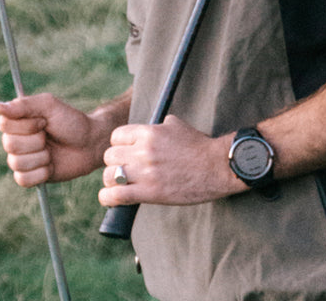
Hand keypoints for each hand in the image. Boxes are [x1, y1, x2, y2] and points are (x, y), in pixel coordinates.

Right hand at [0, 93, 113, 186]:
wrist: (89, 143)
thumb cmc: (70, 120)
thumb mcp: (49, 106)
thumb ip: (23, 105)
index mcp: (17, 120)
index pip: (4, 125)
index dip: (26, 125)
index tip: (43, 121)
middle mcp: (15, 139)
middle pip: (9, 145)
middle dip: (35, 141)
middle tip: (49, 136)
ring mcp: (21, 159)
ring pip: (16, 163)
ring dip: (40, 156)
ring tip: (51, 151)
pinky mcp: (30, 176)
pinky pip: (23, 180)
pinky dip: (40, 173)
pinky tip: (51, 165)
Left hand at [99, 115, 244, 206]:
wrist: (216, 167)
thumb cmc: (198, 146)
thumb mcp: (175, 125)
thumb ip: (156, 126)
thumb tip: (146, 131)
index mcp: (148, 132)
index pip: (116, 136)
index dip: (118, 145)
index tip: (123, 152)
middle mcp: (143, 150)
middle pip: (110, 156)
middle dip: (114, 163)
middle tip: (122, 170)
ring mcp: (145, 172)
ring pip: (110, 175)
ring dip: (111, 181)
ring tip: (117, 185)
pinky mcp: (150, 193)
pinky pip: (118, 196)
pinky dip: (109, 198)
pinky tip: (110, 199)